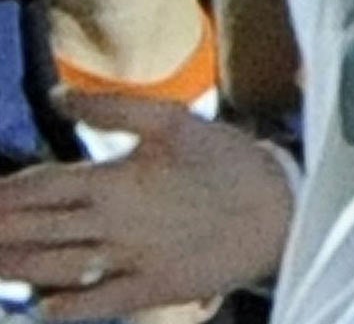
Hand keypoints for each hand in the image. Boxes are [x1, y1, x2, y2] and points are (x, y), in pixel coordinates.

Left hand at [0, 93, 291, 320]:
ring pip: (55, 268)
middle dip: (0, 230)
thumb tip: (60, 95)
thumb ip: (114, 105)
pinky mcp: (151, 288)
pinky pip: (98, 304)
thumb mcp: (175, 120)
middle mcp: (113, 224)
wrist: (281, 208)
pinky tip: (43, 305)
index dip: (6, 190)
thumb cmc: (229, 160)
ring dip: (16, 266)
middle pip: (38, 230)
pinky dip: (65, 307)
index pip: (42, 186)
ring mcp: (129, 261)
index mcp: (116, 180)